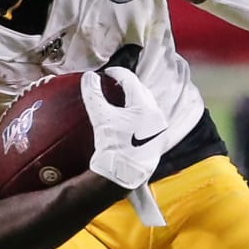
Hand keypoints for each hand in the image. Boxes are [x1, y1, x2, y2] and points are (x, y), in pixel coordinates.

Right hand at [83, 65, 166, 188]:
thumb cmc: (113, 146)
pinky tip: (128, 117)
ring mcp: (159, 127)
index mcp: (145, 105)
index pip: (130, 79)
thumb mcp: (100, 118)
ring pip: (146, 103)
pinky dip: (138, 111)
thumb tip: (89, 76)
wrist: (123, 175)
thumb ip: (93, 94)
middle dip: (126, 84)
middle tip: (111, 84)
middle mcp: (156, 114)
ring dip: (133, 98)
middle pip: (140, 90)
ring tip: (119, 99)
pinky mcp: (158, 138)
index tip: (105, 73)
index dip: (116, 73)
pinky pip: (148, 117)